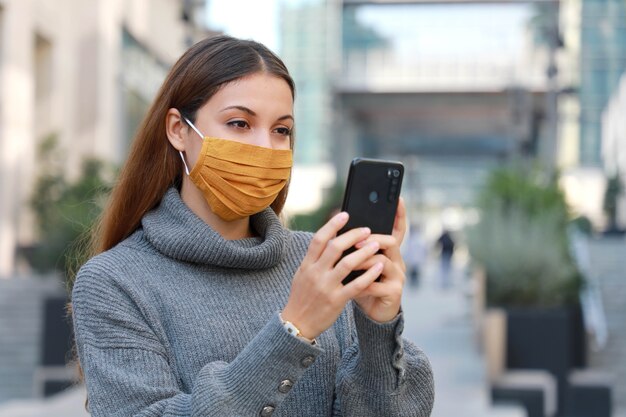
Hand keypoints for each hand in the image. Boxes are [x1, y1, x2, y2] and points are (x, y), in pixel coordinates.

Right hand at [282, 212, 383, 339]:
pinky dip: (369, 274)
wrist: (297, 324)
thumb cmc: (302, 297)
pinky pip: (356, 285)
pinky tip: (378, 266)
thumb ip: (315, 258)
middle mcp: (315, 273)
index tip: (345, 215)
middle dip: (353, 235)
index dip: (332, 224)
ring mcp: (326, 287)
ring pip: (348, 263)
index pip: (319, 239)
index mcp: (307, 265)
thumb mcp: (302, 274)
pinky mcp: (336, 300)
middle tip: (366, 229)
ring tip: (376, 244)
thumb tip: (330, 239)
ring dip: (364, 252)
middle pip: (335, 247)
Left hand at [352, 198, 406, 322]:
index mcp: (387, 252)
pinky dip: (363, 285)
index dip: (400, 215)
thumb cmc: (361, 286)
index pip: (397, 230)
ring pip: (383, 262)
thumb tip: (338, 229)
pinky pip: (378, 285)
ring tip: (350, 264)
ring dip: (364, 262)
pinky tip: (352, 286)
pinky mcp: (394, 293)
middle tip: (356, 241)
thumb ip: (353, 250)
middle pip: (390, 242)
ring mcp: (397, 277)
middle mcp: (396, 262)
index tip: (399, 199)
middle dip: (372, 239)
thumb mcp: (356, 266)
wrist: (372, 313)